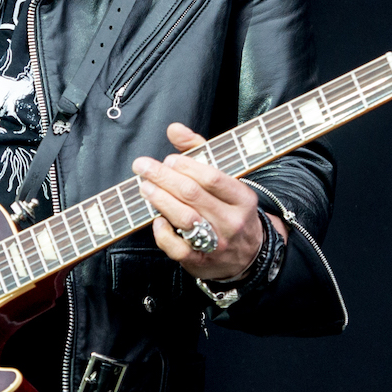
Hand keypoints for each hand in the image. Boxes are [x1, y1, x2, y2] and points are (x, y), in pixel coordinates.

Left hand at [132, 123, 286, 281]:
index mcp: (242, 198)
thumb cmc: (230, 210)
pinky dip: (163, 232)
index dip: (186, 166)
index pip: (212, 178)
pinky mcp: (201, 262)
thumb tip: (174, 129)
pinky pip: (178, 247)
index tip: (168, 160)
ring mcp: (217, 244)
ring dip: (160, 200)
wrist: (248, 256)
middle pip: (193, 195)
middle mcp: (232, 221)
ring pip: (185, 219)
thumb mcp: (225, 179)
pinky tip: (156, 219)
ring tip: (144, 187)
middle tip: (143, 167)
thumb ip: (199, 151)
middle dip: (163, 178)